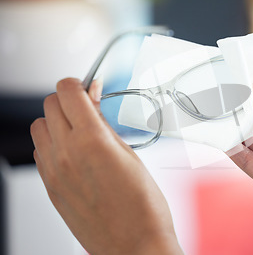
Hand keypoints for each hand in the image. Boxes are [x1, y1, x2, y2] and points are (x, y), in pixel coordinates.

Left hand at [30, 78, 182, 254]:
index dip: (80, 84)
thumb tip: (93, 104)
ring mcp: (53, 171)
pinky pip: (39, 151)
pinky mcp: (49, 187)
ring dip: (56, 121)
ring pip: (39, 126)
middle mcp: (65, 153)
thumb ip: (105, 125)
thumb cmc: (143, 207)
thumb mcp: (130, 155)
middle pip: (50, 103)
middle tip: (89, 109)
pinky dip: (52, 144)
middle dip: (69, 100)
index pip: (67, 90)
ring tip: (79, 132)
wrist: (134, 245)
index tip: (90, 88)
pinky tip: (73, 153)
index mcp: (91, 140)